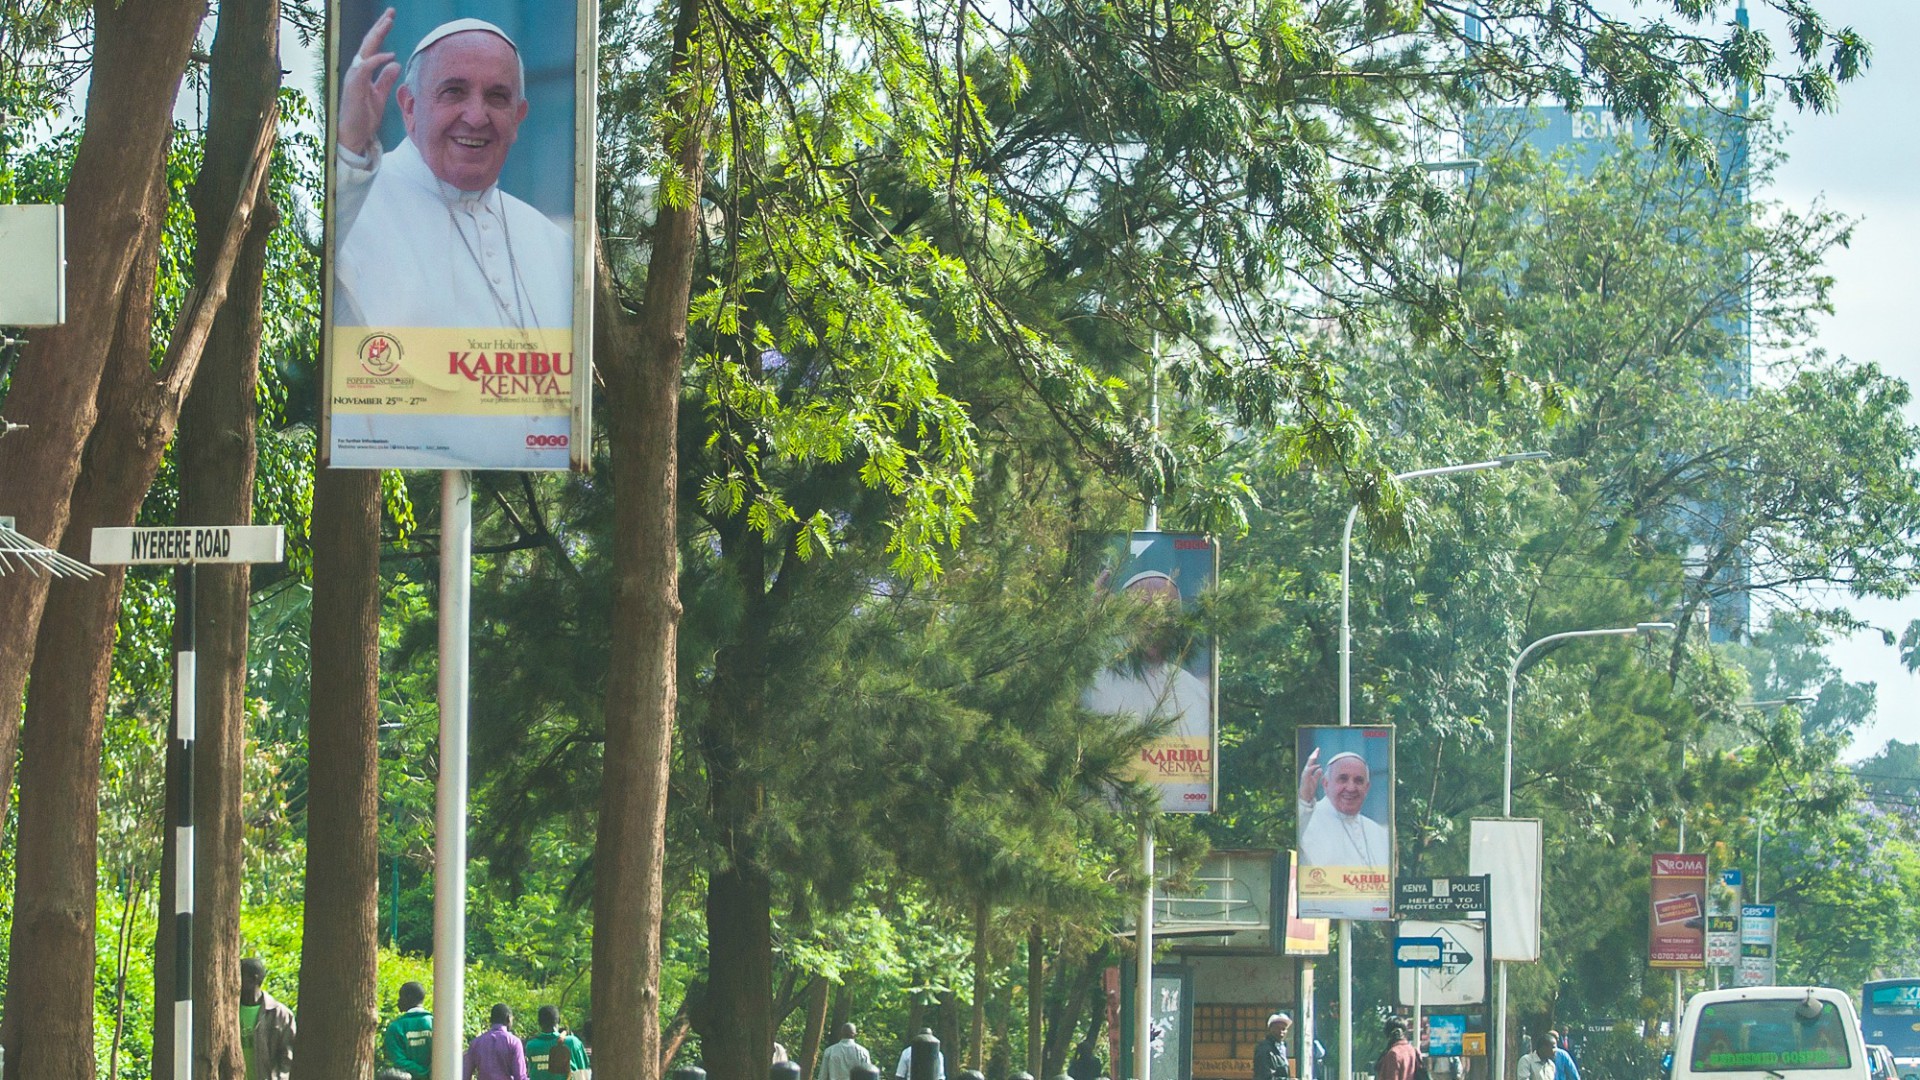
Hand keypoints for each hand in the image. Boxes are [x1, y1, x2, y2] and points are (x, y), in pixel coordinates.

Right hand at [338, 7, 400, 156]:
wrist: (354, 136)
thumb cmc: (364, 118)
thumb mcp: (380, 96)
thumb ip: (385, 80)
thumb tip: (395, 63)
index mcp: (363, 73)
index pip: (372, 48)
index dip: (381, 33)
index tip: (390, 19)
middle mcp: (357, 71)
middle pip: (368, 44)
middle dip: (379, 27)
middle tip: (391, 12)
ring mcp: (353, 77)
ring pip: (365, 50)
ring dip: (377, 35)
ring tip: (388, 22)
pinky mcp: (354, 86)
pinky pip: (365, 68)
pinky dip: (376, 60)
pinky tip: (389, 54)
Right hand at [1298, 746, 1321, 803]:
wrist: (1305, 796)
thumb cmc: (1310, 788)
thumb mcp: (1315, 780)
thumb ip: (1317, 774)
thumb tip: (1320, 769)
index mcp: (1308, 771)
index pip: (1312, 761)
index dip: (1314, 755)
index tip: (1318, 750)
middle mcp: (1306, 771)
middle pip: (1309, 761)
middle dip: (1313, 754)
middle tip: (1317, 749)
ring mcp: (1305, 774)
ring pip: (1308, 764)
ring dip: (1312, 759)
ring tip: (1316, 754)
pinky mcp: (1305, 778)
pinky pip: (1308, 771)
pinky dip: (1313, 768)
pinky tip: (1317, 765)